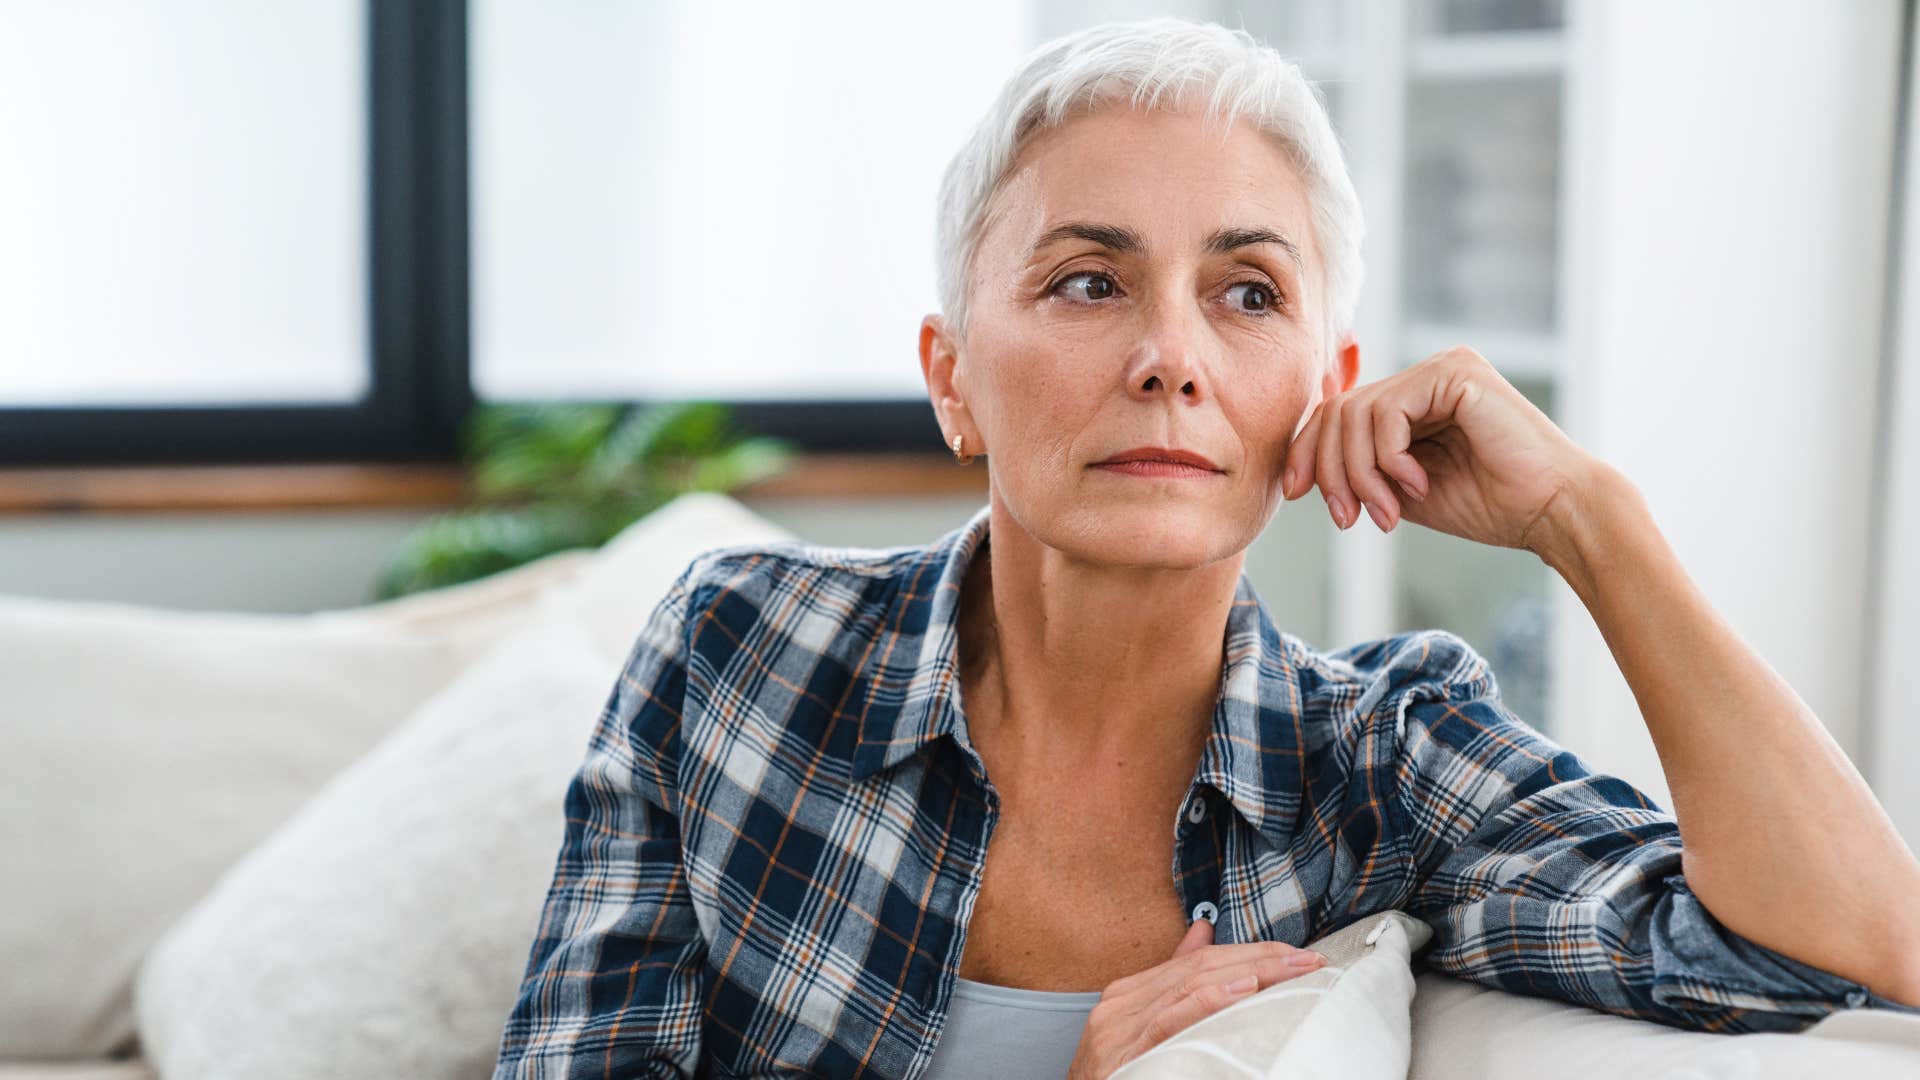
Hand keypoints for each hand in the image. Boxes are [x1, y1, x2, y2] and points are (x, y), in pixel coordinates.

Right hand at [1063, 918, 1326, 1079]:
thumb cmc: (1119, 1078)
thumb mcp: (1146, 1030)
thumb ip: (1176, 983)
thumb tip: (1203, 931)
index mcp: (1129, 994)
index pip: (1199, 960)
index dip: (1251, 953)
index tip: (1296, 957)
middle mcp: (1122, 1002)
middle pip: (1201, 966)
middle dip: (1260, 959)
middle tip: (1308, 961)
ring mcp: (1120, 1026)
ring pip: (1193, 983)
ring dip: (1251, 974)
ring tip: (1292, 972)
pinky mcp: (1124, 1052)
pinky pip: (1173, 1018)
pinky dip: (1211, 999)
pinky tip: (1244, 989)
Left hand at [1280, 347, 1599, 554]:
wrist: (1549, 512)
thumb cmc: (1488, 506)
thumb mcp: (1401, 488)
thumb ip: (1362, 468)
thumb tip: (1299, 465)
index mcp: (1415, 398)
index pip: (1336, 412)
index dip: (1307, 452)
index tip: (1299, 495)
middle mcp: (1427, 374)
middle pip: (1338, 410)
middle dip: (1330, 470)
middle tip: (1347, 518)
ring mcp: (1442, 367)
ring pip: (1356, 413)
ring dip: (1360, 474)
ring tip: (1387, 511)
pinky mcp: (1456, 372)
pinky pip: (1388, 411)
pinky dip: (1388, 457)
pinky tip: (1417, 485)